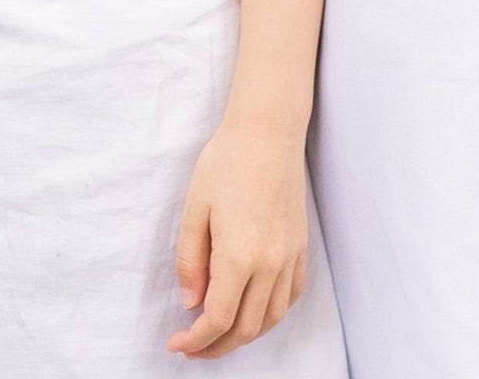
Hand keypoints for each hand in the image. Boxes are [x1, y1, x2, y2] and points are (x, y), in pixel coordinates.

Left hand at [168, 120, 309, 359]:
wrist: (267, 132)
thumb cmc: (226, 163)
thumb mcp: (194, 209)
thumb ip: (190, 262)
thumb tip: (191, 304)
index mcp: (239, 256)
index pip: (218, 320)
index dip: (196, 340)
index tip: (177, 342)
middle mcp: (270, 263)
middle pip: (246, 328)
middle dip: (216, 347)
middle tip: (193, 346)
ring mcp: (290, 255)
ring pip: (272, 318)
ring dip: (245, 334)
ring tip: (221, 332)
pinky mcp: (301, 245)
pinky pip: (292, 295)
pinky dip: (273, 313)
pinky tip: (255, 308)